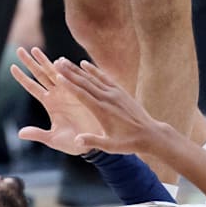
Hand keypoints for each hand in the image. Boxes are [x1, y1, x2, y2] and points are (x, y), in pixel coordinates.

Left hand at [10, 47, 102, 154]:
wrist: (94, 141)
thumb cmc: (73, 143)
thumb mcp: (53, 139)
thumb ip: (38, 134)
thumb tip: (20, 134)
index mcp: (49, 103)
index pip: (32, 87)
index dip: (22, 77)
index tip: (12, 66)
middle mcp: (57, 94)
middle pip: (40, 74)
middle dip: (30, 62)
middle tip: (20, 50)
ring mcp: (69, 91)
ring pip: (54, 72)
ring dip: (45, 60)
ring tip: (35, 49)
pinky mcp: (81, 92)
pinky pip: (72, 78)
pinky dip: (65, 68)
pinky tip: (59, 60)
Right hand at [52, 58, 169, 155]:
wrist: (150, 134)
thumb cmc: (128, 142)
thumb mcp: (110, 146)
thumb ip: (93, 141)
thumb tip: (76, 141)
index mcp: (103, 111)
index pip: (82, 95)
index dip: (69, 85)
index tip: (57, 76)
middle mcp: (108, 99)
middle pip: (85, 82)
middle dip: (69, 72)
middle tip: (56, 63)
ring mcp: (115, 93)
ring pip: (93, 78)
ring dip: (77, 69)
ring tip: (64, 60)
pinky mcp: (121, 91)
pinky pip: (104, 78)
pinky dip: (94, 70)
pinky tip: (84, 64)